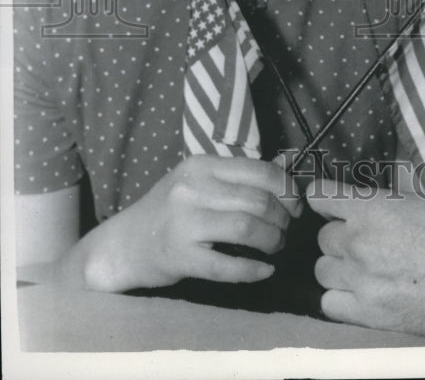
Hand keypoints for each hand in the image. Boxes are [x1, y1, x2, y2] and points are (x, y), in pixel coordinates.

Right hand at [71, 155, 302, 291]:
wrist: (123, 244)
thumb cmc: (169, 210)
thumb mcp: (201, 182)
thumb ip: (243, 174)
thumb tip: (290, 160)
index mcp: (202, 165)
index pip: (260, 171)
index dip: (287, 190)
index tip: (295, 206)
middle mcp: (192, 189)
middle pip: (258, 201)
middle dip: (283, 219)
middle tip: (286, 230)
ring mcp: (184, 223)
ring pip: (247, 228)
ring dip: (272, 241)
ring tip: (276, 247)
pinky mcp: (179, 257)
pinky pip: (227, 265)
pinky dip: (253, 270)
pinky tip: (265, 271)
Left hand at [307, 180, 424, 341]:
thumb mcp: (421, 200)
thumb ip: (384, 202)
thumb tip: (365, 205)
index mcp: (372, 208)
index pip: (321, 195)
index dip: (321, 197)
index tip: (324, 201)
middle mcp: (358, 242)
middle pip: (323, 238)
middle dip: (340, 237)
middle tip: (364, 242)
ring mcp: (360, 281)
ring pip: (323, 270)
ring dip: (339, 268)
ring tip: (364, 270)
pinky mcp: (368, 315)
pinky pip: (330, 304)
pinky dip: (341, 298)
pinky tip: (361, 295)